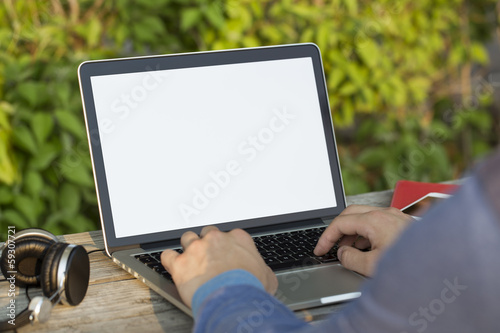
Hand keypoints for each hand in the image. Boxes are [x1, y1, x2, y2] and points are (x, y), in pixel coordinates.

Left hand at [161, 226, 277, 307]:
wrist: (233, 298)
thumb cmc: (249, 287)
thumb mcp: (267, 277)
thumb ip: (262, 269)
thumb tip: (264, 274)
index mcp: (237, 238)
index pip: (229, 235)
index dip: (226, 246)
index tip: (225, 254)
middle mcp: (215, 239)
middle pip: (207, 233)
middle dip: (207, 243)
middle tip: (208, 257)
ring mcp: (196, 249)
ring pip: (187, 238)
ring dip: (188, 248)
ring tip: (190, 259)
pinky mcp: (180, 263)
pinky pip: (168, 255)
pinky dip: (169, 260)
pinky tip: (171, 263)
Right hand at [314, 205, 411, 276]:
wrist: (443, 264)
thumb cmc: (413, 265)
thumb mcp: (372, 266)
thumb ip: (350, 259)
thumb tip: (342, 254)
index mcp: (374, 221)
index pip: (340, 223)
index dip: (326, 237)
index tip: (320, 249)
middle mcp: (384, 214)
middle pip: (350, 214)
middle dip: (337, 230)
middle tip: (328, 245)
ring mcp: (395, 217)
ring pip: (364, 218)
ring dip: (352, 233)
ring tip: (348, 252)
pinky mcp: (402, 223)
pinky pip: (377, 223)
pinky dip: (366, 233)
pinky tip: (367, 249)